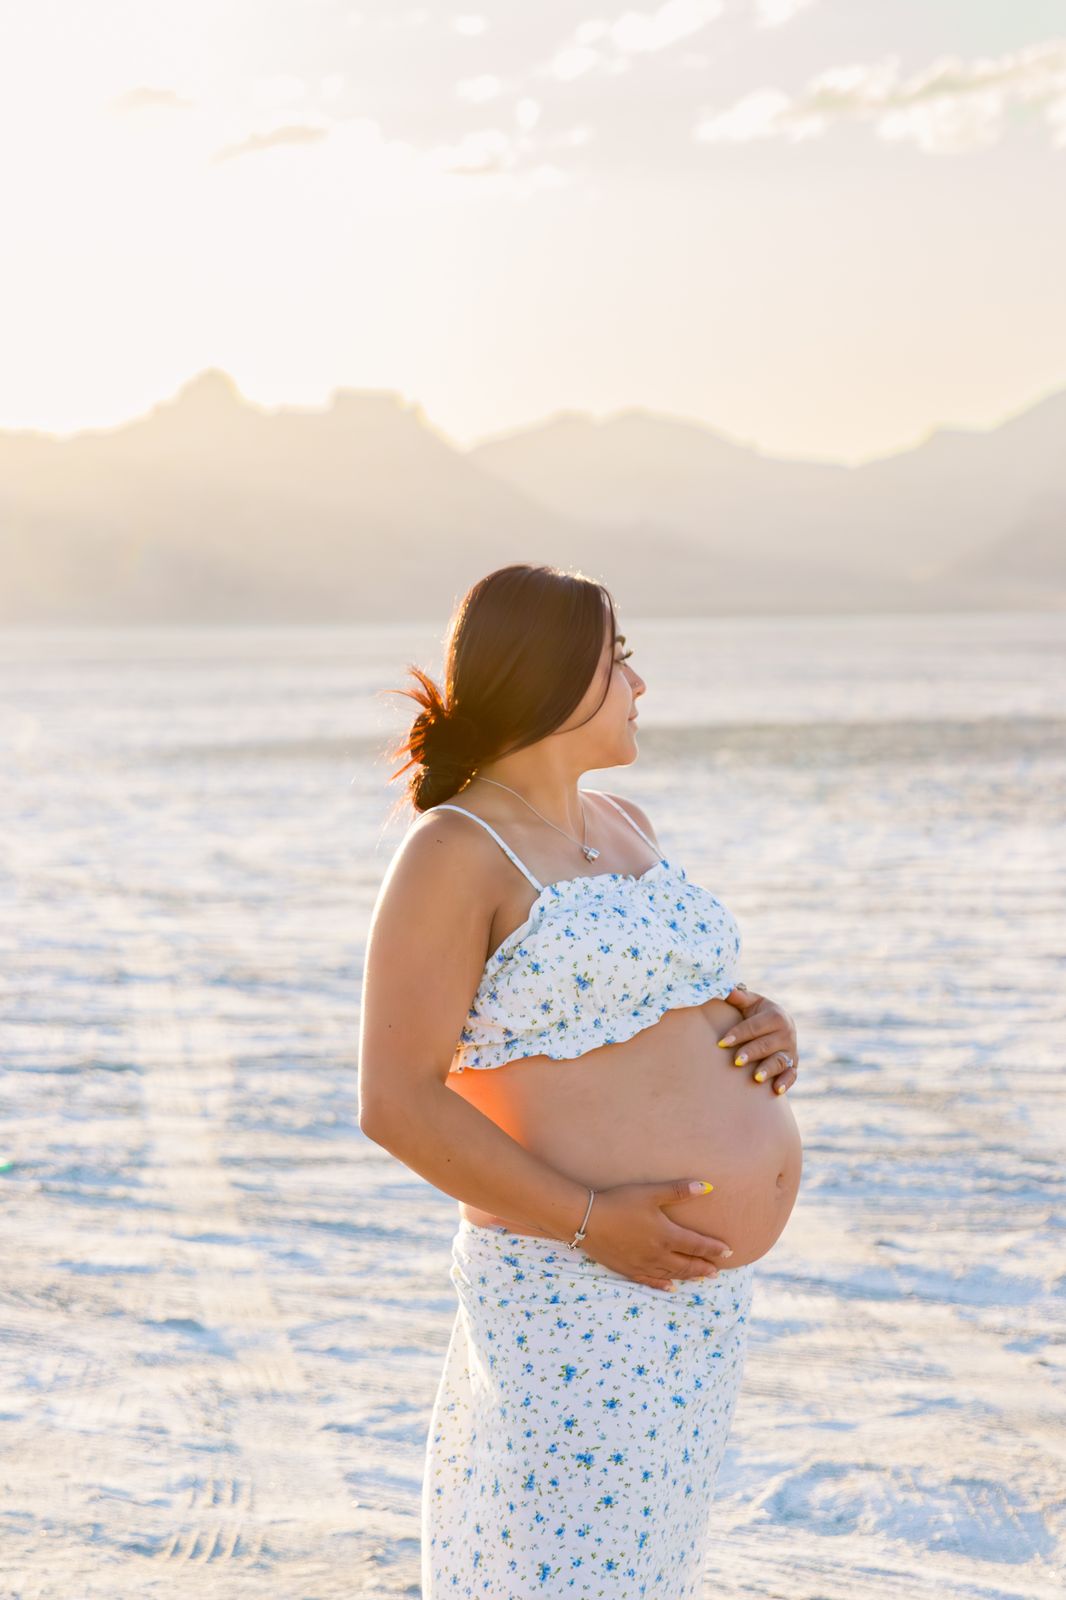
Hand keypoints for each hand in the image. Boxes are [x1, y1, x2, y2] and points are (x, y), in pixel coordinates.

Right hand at [580, 1179, 733, 1292]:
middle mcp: (658, 1254)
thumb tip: (708, 1187)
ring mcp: (643, 1264)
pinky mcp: (628, 1269)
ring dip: (688, 1276)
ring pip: (672, 1275)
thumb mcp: (650, 1193)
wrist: (586, 1220)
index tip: (729, 1252)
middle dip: (704, 1267)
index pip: (697, 1245)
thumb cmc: (619, 1202)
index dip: (714, 1249)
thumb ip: (679, 1191)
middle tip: (718, 1271)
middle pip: (687, 1265)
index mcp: (666, 1235)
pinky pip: (650, 1281)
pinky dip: (663, 1285)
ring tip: (701, 1278)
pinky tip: (670, 1288)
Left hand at [717, 985, 798, 1095]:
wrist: (776, 1025)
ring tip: (756, 1077)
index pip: (755, 1026)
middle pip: (767, 1045)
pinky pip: (792, 1075)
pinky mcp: (793, 1065)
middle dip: (752, 1052)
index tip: (722, 1042)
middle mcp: (787, 1033)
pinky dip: (786, 1082)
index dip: (739, 1033)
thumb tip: (727, 989)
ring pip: (780, 1061)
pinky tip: (776, 1090)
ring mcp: (791, 1050)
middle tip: (736, 1061)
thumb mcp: (750, 1002)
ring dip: (769, 1069)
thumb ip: (739, 997)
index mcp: (776, 1016)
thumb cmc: (756, 1014)